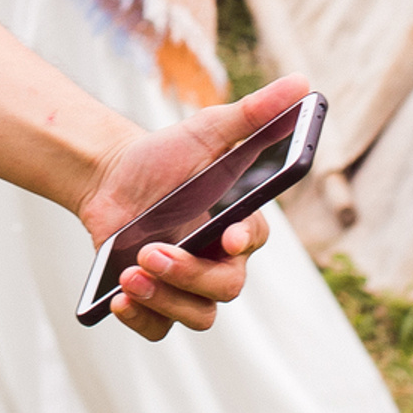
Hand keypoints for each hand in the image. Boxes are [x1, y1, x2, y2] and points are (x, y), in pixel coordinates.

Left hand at [74, 74, 307, 340]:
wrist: (108, 177)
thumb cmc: (166, 155)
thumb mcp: (206, 130)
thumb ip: (254, 112)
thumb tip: (303, 82)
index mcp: (236, 224)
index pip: (254, 240)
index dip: (245, 241)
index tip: (227, 233)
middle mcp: (217, 260)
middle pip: (225, 288)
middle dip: (189, 275)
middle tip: (150, 253)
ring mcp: (187, 286)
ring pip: (197, 315)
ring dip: (165, 300)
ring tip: (130, 275)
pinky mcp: (155, 302)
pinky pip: (159, 330)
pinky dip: (142, 321)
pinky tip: (118, 300)